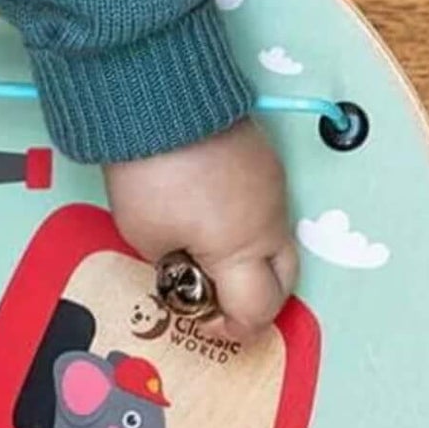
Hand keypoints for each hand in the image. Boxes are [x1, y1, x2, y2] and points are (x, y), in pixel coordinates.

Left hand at [103, 118, 295, 337]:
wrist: (163, 99)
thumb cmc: (150, 176)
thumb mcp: (144, 234)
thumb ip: (171, 259)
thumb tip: (183, 259)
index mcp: (243, 251)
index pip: (257, 310)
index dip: (233, 328)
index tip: (204, 322)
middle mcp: (270, 223)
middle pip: (284, 280)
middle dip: (256, 297)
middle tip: (219, 297)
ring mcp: (272, 187)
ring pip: (276, 240)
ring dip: (251, 256)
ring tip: (207, 251)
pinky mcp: (264, 159)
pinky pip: (266, 206)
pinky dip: (246, 221)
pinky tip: (212, 212)